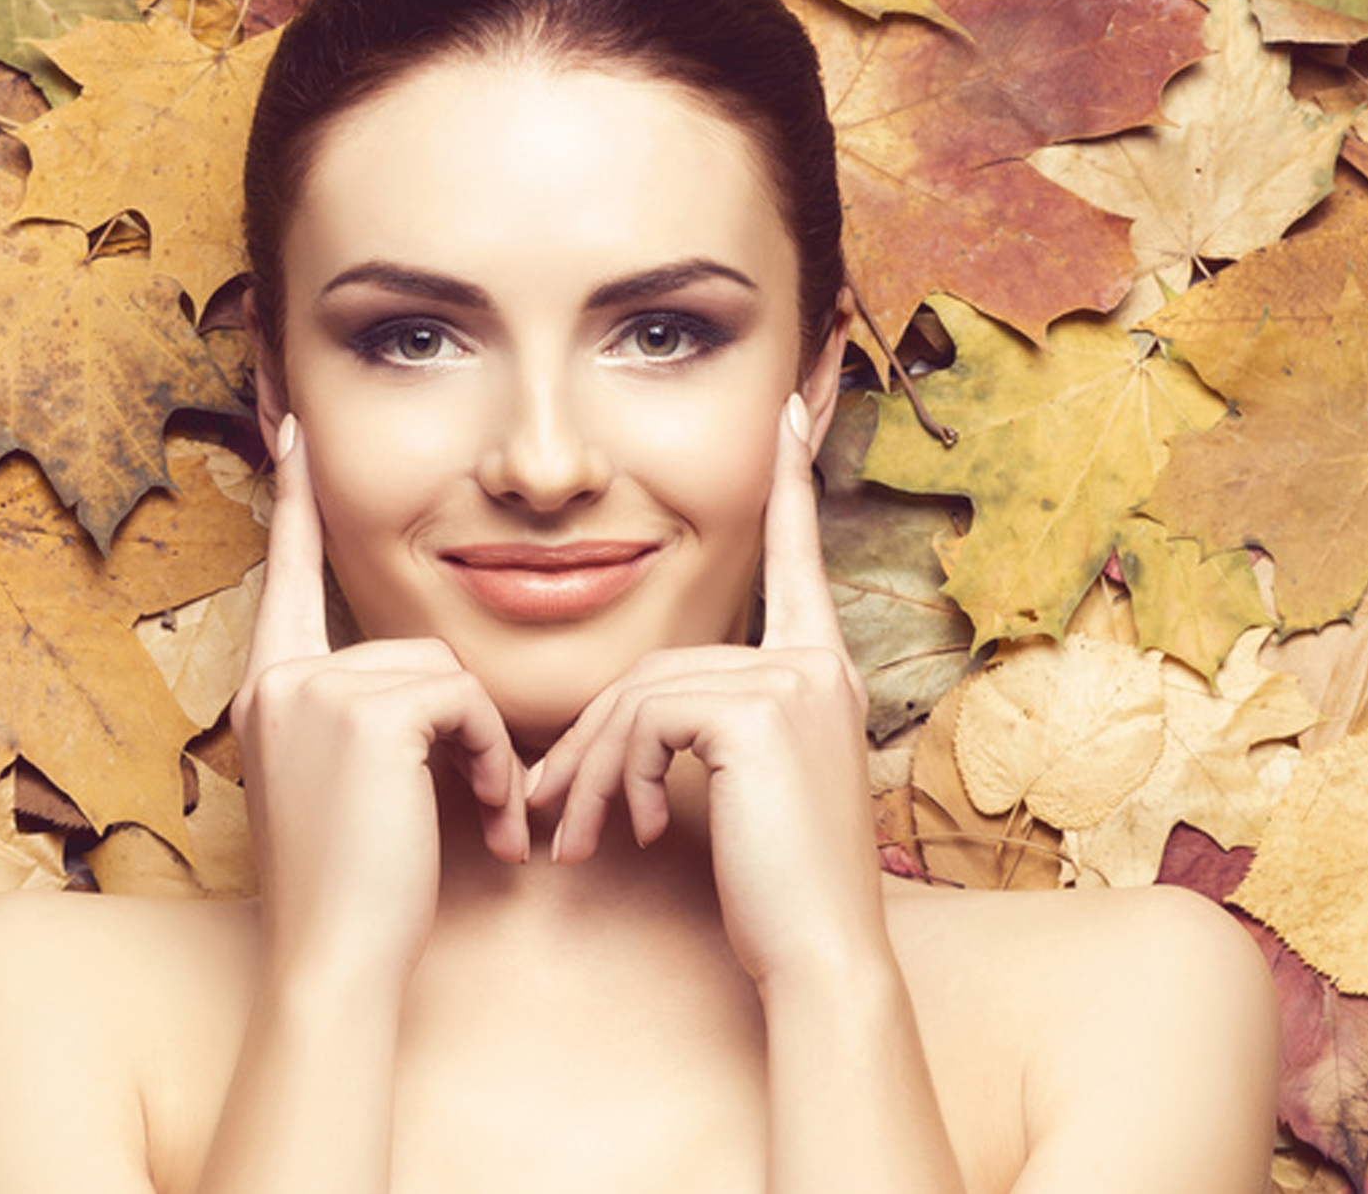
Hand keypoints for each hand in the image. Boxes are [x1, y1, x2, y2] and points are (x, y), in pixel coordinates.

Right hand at [231, 416, 528, 993]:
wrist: (336, 960)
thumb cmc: (358, 890)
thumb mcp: (347, 786)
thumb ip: (368, 718)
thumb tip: (432, 685)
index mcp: (269, 689)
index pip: (289, 576)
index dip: (298, 505)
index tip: (295, 434)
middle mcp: (280, 678)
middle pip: (410, 646)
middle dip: (461, 725)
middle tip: (483, 802)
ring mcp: (316, 690)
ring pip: (444, 673)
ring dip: (483, 749)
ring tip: (484, 819)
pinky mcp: (365, 712)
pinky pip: (464, 701)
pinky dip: (493, 759)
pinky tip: (487, 820)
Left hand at [525, 395, 886, 993]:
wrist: (818, 956)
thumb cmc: (771, 887)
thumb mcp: (735, 791)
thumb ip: (700, 731)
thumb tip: (631, 722)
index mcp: (816, 670)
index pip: (795, 561)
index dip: (789, 488)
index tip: (788, 411)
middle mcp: (814, 661)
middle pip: (662, 663)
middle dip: (596, 739)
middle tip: (549, 808)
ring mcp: (792, 680)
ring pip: (644, 693)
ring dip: (594, 772)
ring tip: (574, 838)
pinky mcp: (758, 708)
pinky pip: (647, 717)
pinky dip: (616, 777)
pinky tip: (631, 835)